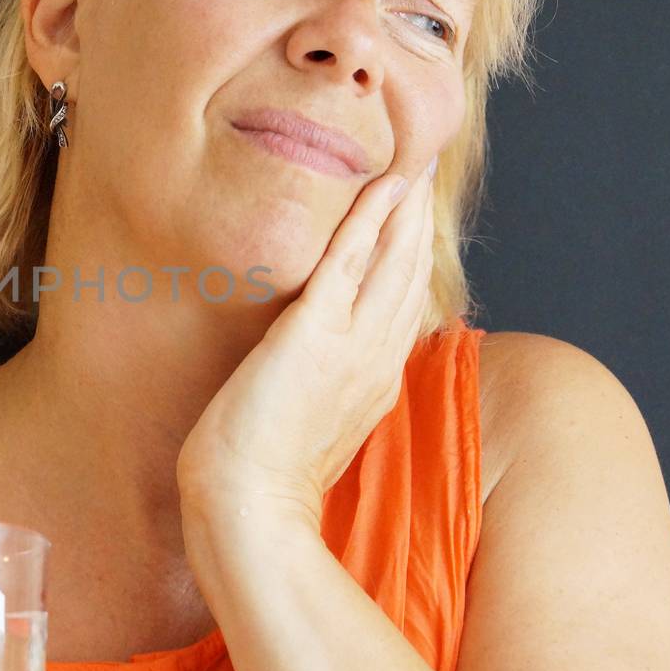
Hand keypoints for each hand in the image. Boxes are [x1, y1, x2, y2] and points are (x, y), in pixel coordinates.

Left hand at [175, 160, 437, 528]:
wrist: (247, 507)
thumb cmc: (262, 478)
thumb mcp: (308, 425)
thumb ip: (322, 389)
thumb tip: (312, 368)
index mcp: (376, 383)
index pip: (403, 306)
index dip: (412, 258)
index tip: (413, 220)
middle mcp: (377, 360)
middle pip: (410, 275)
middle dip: (417, 221)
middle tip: (422, 169)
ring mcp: (353, 346)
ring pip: (392, 261)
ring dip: (404, 208)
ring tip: (410, 163)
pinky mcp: (317, 334)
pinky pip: (352, 262)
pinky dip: (370, 219)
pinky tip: (383, 185)